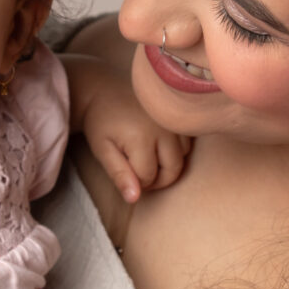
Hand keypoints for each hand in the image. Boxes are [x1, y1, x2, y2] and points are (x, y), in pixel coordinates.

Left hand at [67, 49, 188, 204]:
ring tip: (148, 158)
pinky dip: (177, 151)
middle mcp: (163, 128)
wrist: (105, 89)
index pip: (148, 177)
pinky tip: (159, 147)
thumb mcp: (102, 150)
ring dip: (168, 165)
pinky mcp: (179, 115)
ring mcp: (174, 121)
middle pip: (172, 170)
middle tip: (139, 172)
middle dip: (157, 179)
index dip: (136, 181)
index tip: (124, 171)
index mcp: (141, 138)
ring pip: (182, 158)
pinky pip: (188, 143)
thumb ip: (119, 174)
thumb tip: (135, 199)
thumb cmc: (101, 122)